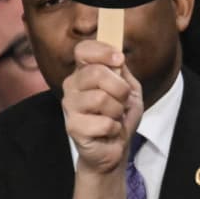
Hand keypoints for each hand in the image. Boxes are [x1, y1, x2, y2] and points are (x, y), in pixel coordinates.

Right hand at [63, 40, 142, 174]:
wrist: (114, 148)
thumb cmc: (119, 117)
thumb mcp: (129, 90)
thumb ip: (123, 72)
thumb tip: (118, 56)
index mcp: (84, 73)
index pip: (83, 50)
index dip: (102, 51)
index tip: (119, 59)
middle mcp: (72, 86)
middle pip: (96, 73)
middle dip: (120, 89)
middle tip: (122, 101)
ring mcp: (70, 106)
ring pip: (101, 98)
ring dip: (117, 111)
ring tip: (114, 117)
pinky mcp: (73, 127)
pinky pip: (105, 122)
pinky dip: (115, 128)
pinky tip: (109, 131)